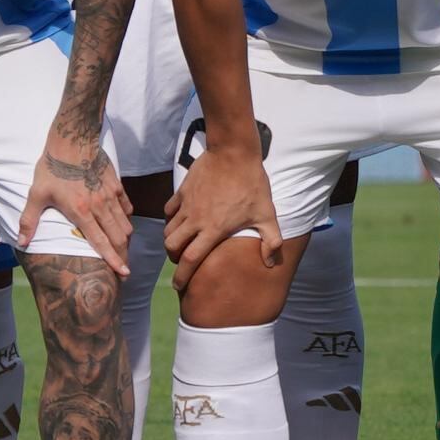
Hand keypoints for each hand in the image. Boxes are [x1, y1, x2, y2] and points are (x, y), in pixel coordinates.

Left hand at [17, 124, 131, 270]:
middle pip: (118, 237)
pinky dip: (126, 219)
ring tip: (121, 249)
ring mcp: (110, 195)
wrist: (72, 139)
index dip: (112, 260)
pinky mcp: (116, 185)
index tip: (123, 273)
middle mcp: (100, 206)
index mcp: (81, 212)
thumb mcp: (36, 194)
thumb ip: (29, 221)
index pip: (101, 242)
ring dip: (125, 239)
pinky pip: (126, 207)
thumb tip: (21, 243)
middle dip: (122, 254)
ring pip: (125, 224)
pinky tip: (121, 222)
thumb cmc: (52, 168)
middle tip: (122, 267)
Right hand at [165, 133, 284, 285]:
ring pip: (168, 230)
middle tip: (182, 260)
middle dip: (174, 257)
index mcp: (213, 230)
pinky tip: (180, 219)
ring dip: (172, 240)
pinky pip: (168, 210)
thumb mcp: (267, 214)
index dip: (182, 276)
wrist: (234, 152)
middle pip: (172, 247)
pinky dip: (170, 219)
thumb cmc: (252, 184)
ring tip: (181, 242)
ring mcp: (186, 205)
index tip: (178, 286)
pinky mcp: (182, 191)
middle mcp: (195, 220)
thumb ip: (271, 241)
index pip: (190, 260)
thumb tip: (271, 264)